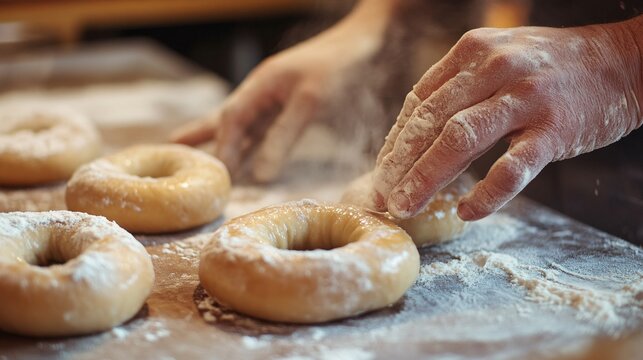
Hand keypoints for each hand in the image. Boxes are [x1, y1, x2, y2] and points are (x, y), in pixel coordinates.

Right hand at [172, 1, 395, 181]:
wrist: (368, 41)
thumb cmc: (340, 67)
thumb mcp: (312, 101)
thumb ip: (284, 136)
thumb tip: (259, 174)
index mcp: (262, 84)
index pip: (232, 119)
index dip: (221, 147)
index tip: (213, 175)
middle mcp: (264, 90)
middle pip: (227, 118)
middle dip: (202, 135)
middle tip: (172, 151)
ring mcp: (278, 97)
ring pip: (244, 124)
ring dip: (226, 142)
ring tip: (201, 158)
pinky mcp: (294, 104)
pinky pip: (265, 128)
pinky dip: (253, 143)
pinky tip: (248, 154)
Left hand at [373, 19, 641, 219]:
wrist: (625, 61)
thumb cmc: (552, 66)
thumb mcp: (499, 57)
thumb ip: (459, 87)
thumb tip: (416, 133)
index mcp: (473, 51)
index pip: (419, 102)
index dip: (396, 141)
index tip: (383, 171)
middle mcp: (494, 68)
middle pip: (430, 122)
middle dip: (400, 164)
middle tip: (383, 195)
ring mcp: (525, 98)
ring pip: (459, 141)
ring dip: (426, 178)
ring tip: (406, 206)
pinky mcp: (554, 130)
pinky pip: (512, 168)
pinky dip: (486, 193)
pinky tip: (467, 211)